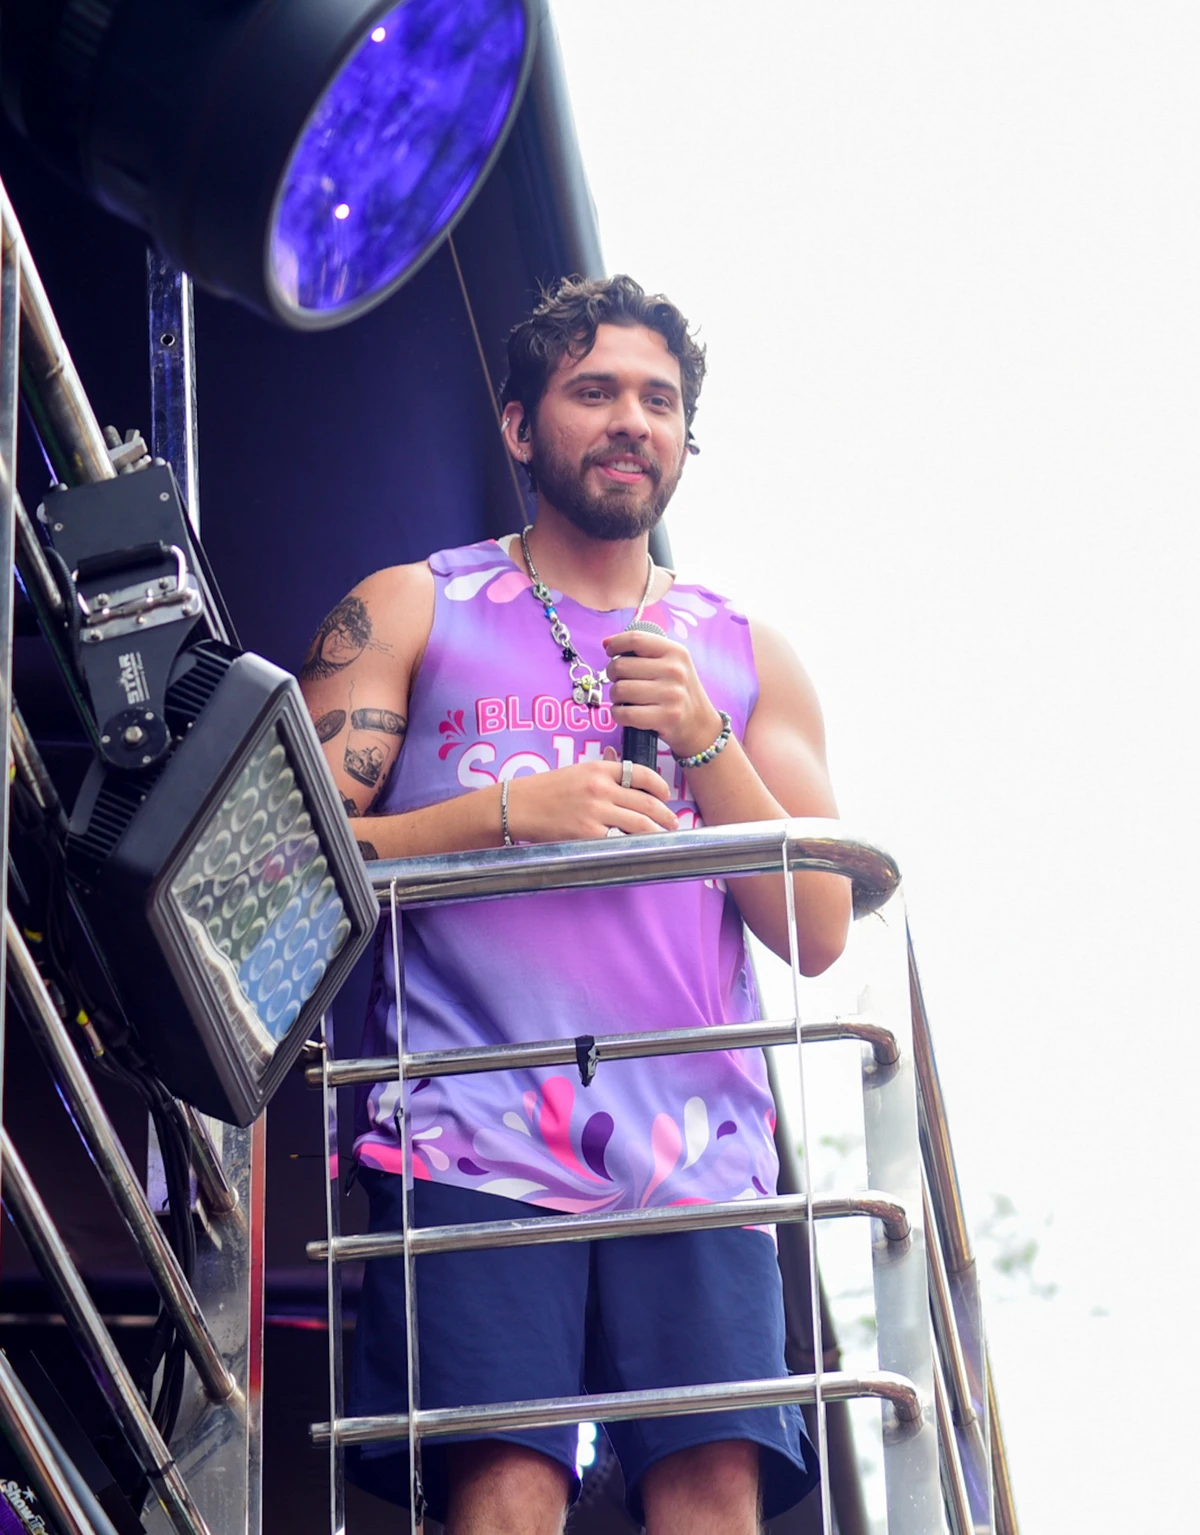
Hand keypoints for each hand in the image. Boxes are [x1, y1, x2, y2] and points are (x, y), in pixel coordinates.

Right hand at [505, 752, 678, 842]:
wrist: (519, 806)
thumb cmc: (546, 789)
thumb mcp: (576, 771)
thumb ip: (603, 774)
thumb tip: (629, 778)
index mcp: (599, 769)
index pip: (640, 773)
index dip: (659, 785)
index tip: (666, 794)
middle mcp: (601, 789)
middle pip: (647, 802)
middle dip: (665, 814)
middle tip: (673, 821)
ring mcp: (595, 813)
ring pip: (639, 824)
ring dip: (656, 831)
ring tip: (663, 836)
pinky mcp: (588, 834)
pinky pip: (619, 840)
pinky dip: (633, 844)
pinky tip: (640, 847)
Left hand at [602, 629, 724, 759]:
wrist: (700, 724)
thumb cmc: (677, 691)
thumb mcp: (671, 663)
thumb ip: (642, 651)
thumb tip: (606, 643)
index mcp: (675, 652)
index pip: (635, 639)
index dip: (616, 644)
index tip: (610, 652)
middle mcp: (675, 671)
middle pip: (621, 666)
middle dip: (612, 675)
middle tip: (621, 681)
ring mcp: (671, 694)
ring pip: (620, 690)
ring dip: (615, 697)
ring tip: (625, 699)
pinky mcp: (666, 717)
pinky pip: (625, 713)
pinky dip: (618, 714)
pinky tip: (625, 713)